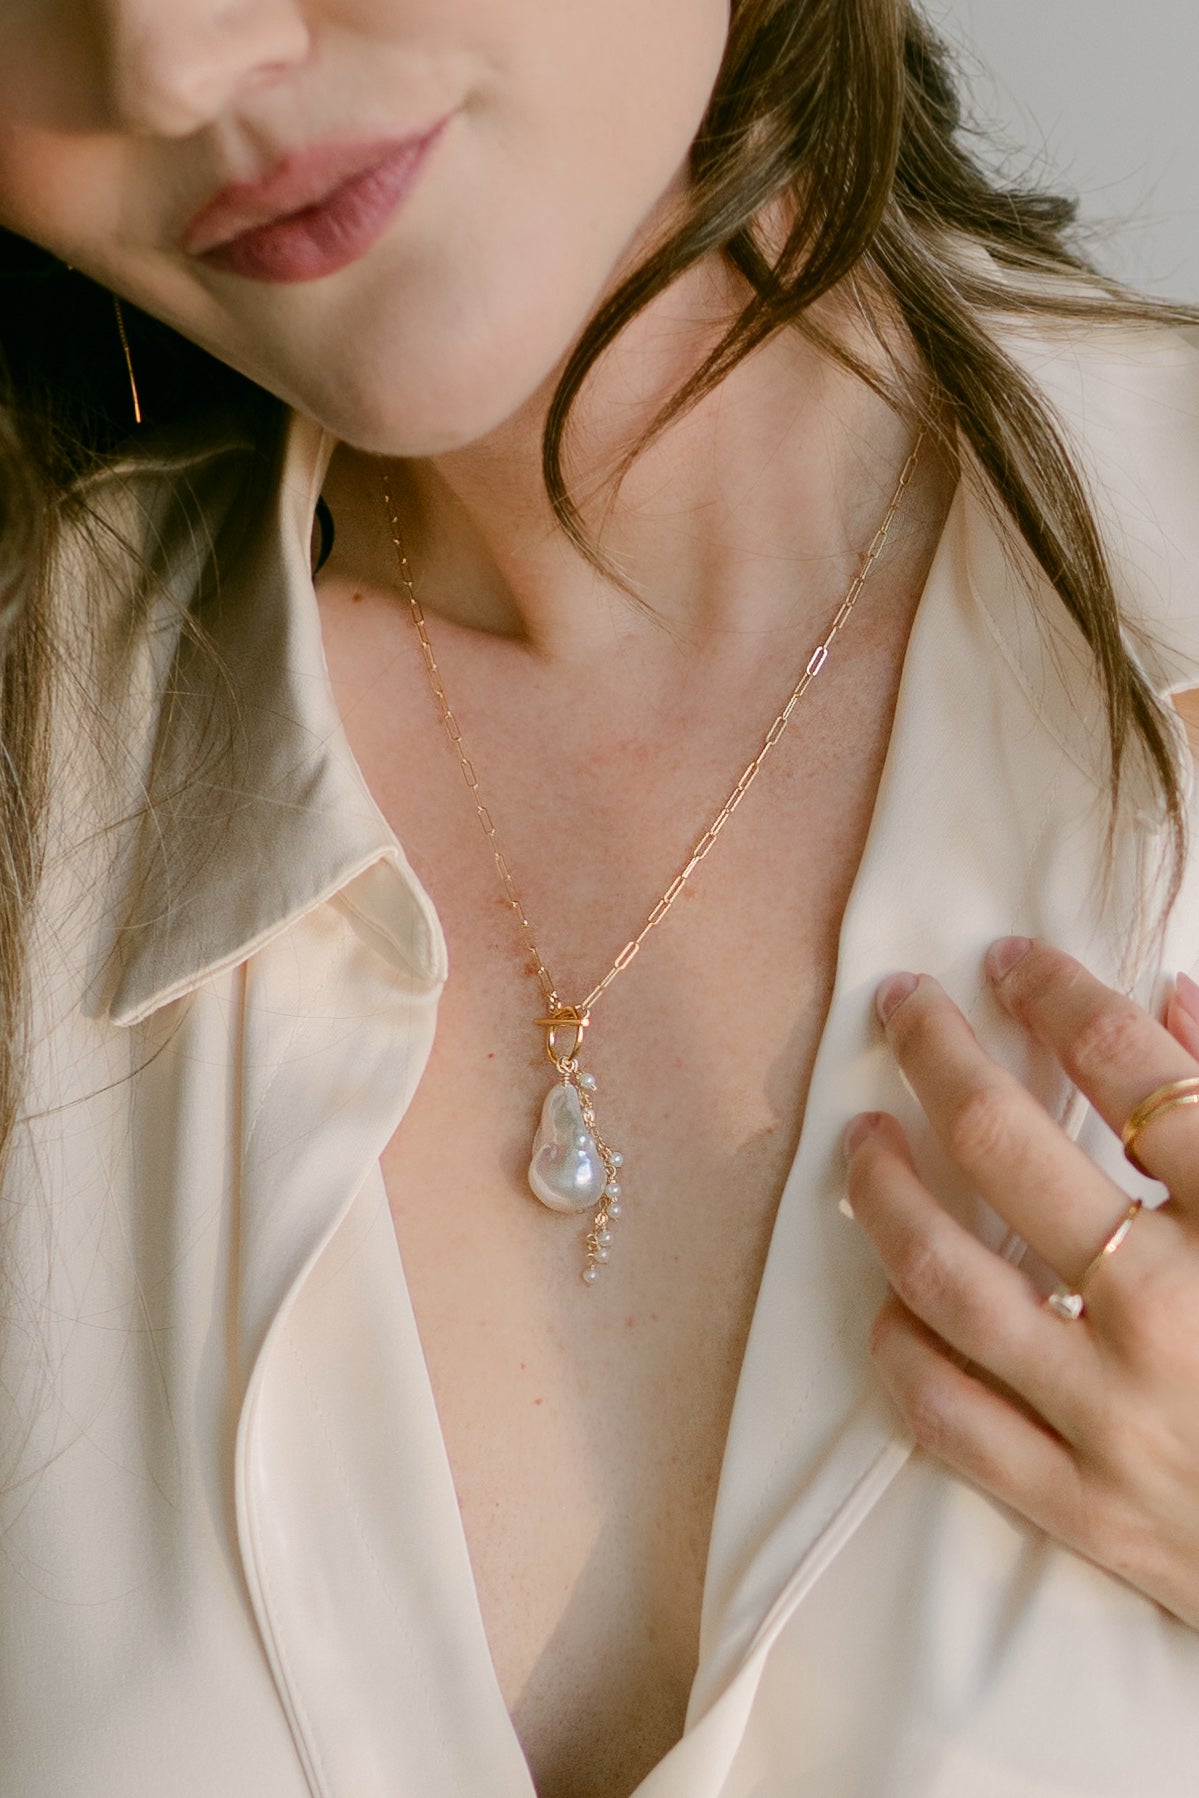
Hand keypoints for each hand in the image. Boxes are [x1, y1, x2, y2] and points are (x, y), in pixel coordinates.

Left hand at [844, 938, 1198, 1629]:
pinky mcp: (1085, 1506)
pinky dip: (904, 1349)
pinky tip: (888, 1296)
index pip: (1130, 1072)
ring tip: (860, 1140)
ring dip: (885, 1190)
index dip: (1059, 996)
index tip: (1011, 960)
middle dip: (937, 1055)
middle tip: (901, 1004)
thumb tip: (1169, 1000)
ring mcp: (1116, 1412)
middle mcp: (1169, 1308)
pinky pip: (953, 1417)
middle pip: (1007, 1148)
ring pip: (947, 1276)